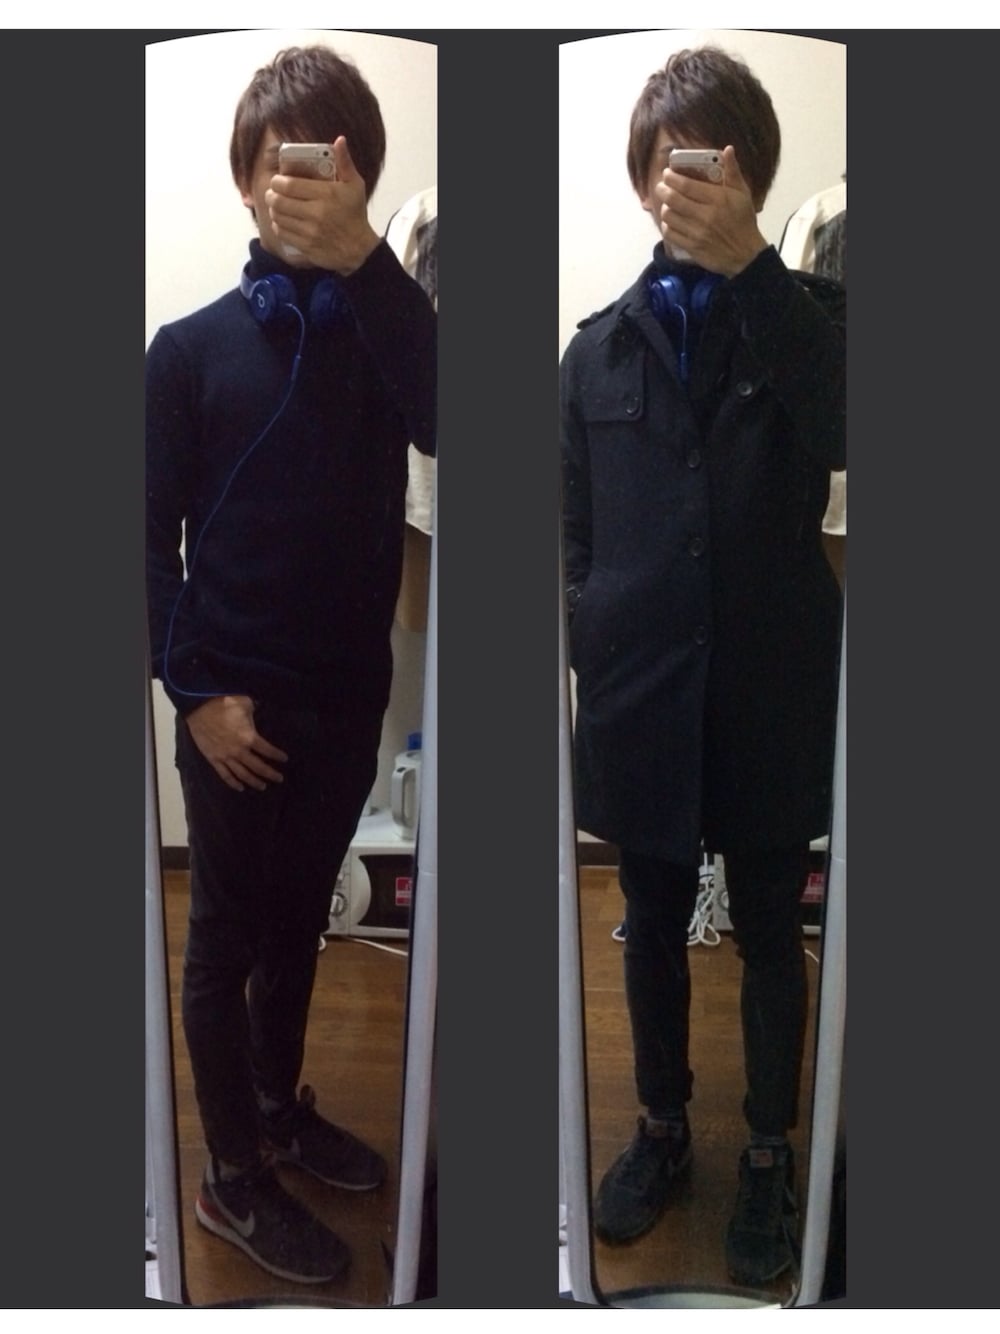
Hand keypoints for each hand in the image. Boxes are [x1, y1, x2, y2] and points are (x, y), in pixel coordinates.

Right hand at [185, 695, 288, 791]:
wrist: (199, 706)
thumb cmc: (224, 703)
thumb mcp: (246, 704)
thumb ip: (255, 713)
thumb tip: (260, 711)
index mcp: (249, 737)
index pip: (268, 750)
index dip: (277, 755)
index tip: (285, 759)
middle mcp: (239, 751)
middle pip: (258, 767)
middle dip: (270, 774)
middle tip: (279, 778)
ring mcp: (225, 757)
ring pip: (242, 774)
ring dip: (254, 781)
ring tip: (263, 786)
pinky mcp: (213, 759)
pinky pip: (224, 775)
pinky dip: (233, 783)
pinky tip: (240, 787)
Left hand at [265, 137, 380, 275]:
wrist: (359, 249)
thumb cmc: (355, 214)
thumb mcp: (355, 185)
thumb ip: (345, 162)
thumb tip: (340, 140)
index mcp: (327, 194)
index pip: (289, 185)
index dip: (277, 181)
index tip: (278, 180)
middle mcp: (317, 213)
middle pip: (279, 201)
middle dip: (271, 195)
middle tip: (272, 192)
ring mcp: (310, 232)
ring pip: (278, 217)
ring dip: (273, 210)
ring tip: (276, 205)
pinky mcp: (306, 246)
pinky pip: (282, 233)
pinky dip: (278, 226)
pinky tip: (282, 221)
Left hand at [655, 146, 767, 277]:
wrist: (745, 254)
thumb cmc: (744, 221)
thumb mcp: (743, 193)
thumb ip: (733, 172)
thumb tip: (728, 149)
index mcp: (717, 199)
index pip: (686, 185)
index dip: (672, 177)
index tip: (667, 173)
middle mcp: (705, 215)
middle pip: (673, 199)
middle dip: (662, 189)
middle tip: (661, 186)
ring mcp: (697, 233)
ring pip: (668, 216)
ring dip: (664, 207)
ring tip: (666, 203)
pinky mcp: (691, 247)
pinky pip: (670, 234)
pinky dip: (666, 225)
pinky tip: (670, 221)